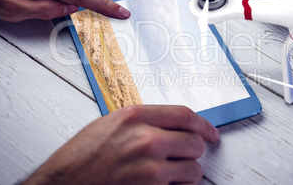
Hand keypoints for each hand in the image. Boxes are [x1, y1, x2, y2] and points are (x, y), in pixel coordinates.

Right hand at [23, 105, 219, 184]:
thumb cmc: (82, 157)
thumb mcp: (111, 124)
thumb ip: (144, 121)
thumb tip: (174, 124)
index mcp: (135, 117)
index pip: (184, 115)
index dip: (203, 124)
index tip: (210, 132)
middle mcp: (146, 140)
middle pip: (194, 142)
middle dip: (195, 149)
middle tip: (187, 154)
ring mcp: (149, 169)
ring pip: (193, 169)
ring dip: (188, 172)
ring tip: (172, 173)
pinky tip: (166, 184)